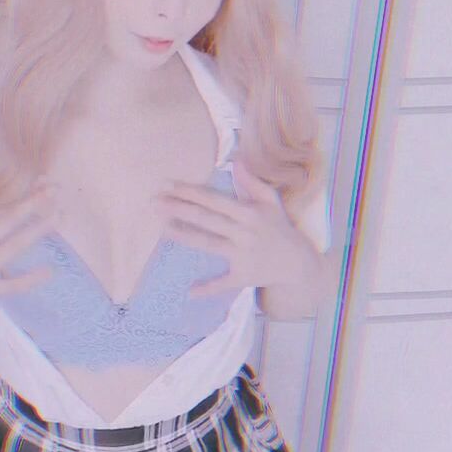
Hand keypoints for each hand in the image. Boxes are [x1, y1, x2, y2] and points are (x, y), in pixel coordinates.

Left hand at [155, 159, 295, 297]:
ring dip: (184, 236)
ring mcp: (242, 256)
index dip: (190, 192)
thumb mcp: (271, 202)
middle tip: (154, 203)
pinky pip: (223, 283)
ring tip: (162, 227)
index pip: (213, 200)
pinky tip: (189, 291)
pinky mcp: (242, 276)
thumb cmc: (280, 228)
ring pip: (208, 244)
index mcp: (249, 213)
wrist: (298, 263)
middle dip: (179, 209)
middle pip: (206, 219)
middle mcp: (244, 233)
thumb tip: (236, 160)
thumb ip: (252, 182)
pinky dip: (208, 289)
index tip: (168, 185)